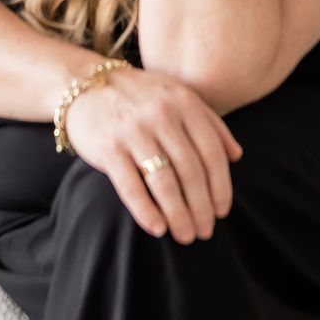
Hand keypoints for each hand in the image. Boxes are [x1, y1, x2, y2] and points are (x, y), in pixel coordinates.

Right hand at [61, 65, 244, 242]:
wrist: (82, 83)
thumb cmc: (138, 96)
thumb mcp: (178, 96)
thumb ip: (210, 123)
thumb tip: (236, 155)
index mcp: (184, 104)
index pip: (211, 153)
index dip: (220, 187)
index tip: (222, 211)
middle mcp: (162, 116)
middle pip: (190, 171)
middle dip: (201, 207)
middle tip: (204, 232)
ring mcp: (134, 132)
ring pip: (164, 182)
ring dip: (178, 214)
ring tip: (185, 235)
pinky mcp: (108, 148)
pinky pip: (131, 186)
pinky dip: (146, 211)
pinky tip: (157, 228)